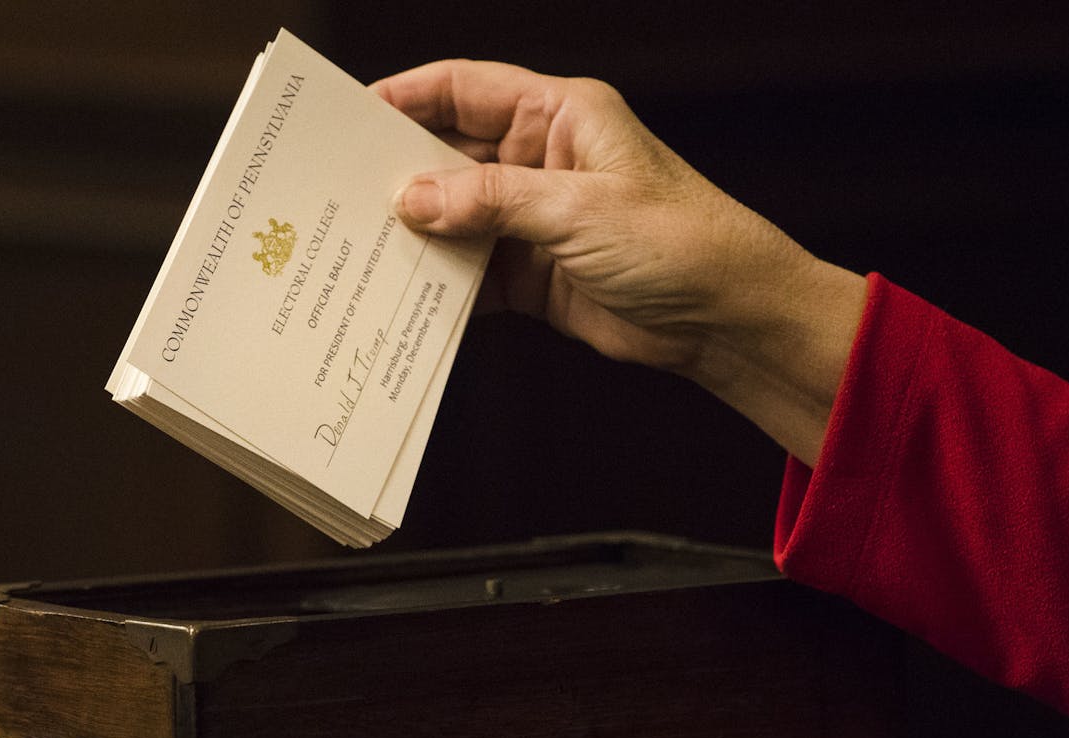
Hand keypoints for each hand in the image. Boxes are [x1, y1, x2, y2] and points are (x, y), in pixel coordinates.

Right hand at [373, 60, 865, 463]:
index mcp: (559, 114)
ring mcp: (534, 218)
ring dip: (416, 234)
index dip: (404, 96)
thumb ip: (489, 200)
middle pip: (448, 153)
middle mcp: (541, 160)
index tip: (349, 118)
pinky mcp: (533, 273)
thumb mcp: (577, 209)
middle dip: (398, 173)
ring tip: (361, 249)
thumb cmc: (680, 241)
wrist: (727, 318)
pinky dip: (441, 284)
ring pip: (454, 216)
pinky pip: (471, 272)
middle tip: (340, 193)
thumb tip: (413, 197)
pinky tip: (407, 295)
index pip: (463, 88)